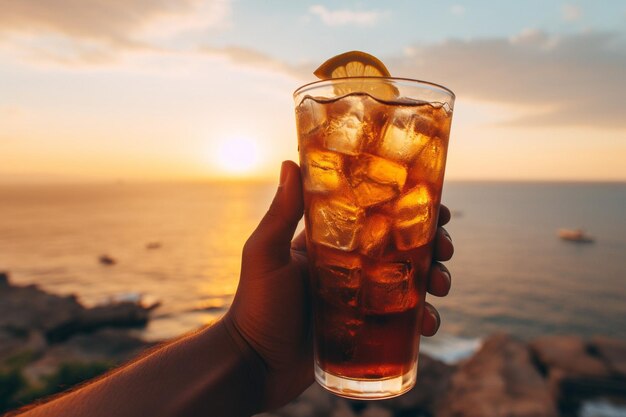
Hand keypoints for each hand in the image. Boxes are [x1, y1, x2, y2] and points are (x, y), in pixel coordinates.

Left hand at [224, 161, 453, 409]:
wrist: (254, 364)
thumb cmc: (255, 305)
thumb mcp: (266, 254)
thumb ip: (280, 214)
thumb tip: (289, 162)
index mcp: (332, 244)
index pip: (377, 217)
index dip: (409, 209)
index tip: (436, 206)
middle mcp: (351, 267)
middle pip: (403, 248)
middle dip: (432, 245)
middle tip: (445, 249)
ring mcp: (361, 300)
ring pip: (410, 283)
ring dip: (434, 279)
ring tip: (440, 286)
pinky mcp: (366, 331)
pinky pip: (402, 322)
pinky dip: (422, 320)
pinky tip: (428, 324)